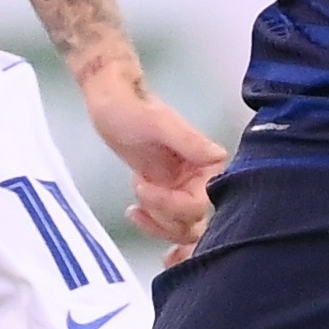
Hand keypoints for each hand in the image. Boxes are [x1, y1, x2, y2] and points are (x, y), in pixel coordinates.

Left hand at [83, 69, 226, 256]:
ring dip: (157, 225)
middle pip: (193, 222)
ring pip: (182, 228)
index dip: (171, 205)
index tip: (142, 188)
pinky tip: (134, 213)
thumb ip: (189, 141)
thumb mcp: (158, 123)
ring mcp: (182, 188)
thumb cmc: (132, 107)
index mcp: (206, 162)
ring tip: (134, 208)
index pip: (199, 203)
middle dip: (165, 219)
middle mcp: (200, 179)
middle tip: (139, 199)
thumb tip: (217, 156)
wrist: (111, 101)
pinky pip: (167, 222)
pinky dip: (153, 226)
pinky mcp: (165, 193)